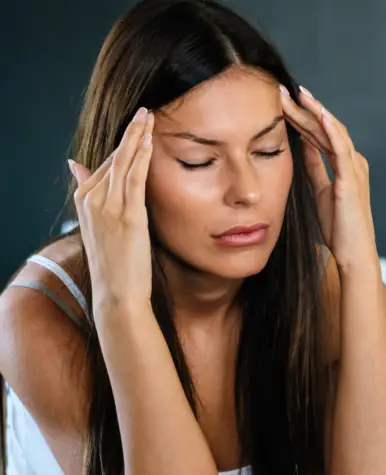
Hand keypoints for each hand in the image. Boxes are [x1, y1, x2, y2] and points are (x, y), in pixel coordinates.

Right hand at [69, 108, 154, 312]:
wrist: (116, 293)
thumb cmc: (114, 264)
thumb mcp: (97, 226)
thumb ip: (90, 194)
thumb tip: (75, 165)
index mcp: (85, 200)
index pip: (106, 164)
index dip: (124, 144)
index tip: (138, 124)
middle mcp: (93, 200)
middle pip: (114, 157)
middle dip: (130, 132)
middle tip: (145, 110)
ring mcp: (109, 207)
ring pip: (124, 163)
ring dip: (137, 137)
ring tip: (149, 116)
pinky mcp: (128, 216)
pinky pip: (135, 180)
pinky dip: (141, 158)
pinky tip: (149, 141)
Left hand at [279, 85, 376, 273]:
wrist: (354, 252)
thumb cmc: (340, 227)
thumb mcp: (321, 190)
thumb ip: (315, 166)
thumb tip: (304, 144)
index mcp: (345, 164)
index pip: (320, 134)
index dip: (301, 116)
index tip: (281, 102)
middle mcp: (352, 161)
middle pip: (325, 128)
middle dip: (302, 108)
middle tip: (280, 91)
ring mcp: (354, 169)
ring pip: (333, 132)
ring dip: (314, 112)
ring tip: (295, 95)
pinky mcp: (351, 179)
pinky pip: (341, 149)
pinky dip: (331, 130)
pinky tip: (320, 114)